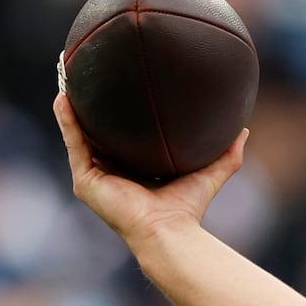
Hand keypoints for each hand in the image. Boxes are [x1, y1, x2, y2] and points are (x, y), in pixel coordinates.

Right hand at [54, 93, 246, 247]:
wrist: (170, 230)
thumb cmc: (189, 208)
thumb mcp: (210, 172)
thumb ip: (228, 153)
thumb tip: (243, 130)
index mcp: (133, 170)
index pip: (122, 137)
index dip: (117, 115)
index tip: (118, 88)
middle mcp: (110, 172)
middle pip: (95, 133)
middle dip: (88, 106)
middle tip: (85, 75)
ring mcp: (94, 177)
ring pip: (79, 134)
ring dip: (70, 108)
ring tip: (66, 77)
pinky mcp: (85, 181)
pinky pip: (74, 144)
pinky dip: (67, 121)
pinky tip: (62, 98)